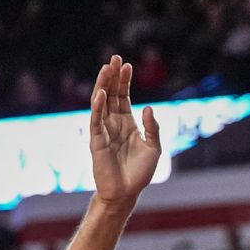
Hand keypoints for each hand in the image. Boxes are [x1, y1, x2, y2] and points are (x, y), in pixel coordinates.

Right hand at [89, 55, 160, 205]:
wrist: (127, 192)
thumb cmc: (140, 172)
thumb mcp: (154, 148)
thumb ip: (152, 128)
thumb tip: (147, 107)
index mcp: (128, 124)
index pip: (124, 97)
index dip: (125, 81)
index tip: (127, 64)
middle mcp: (114, 124)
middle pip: (112, 95)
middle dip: (113, 76)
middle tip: (114, 57)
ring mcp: (104, 131)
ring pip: (101, 103)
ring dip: (103, 85)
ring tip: (106, 68)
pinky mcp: (97, 141)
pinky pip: (95, 121)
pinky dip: (97, 107)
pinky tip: (101, 94)